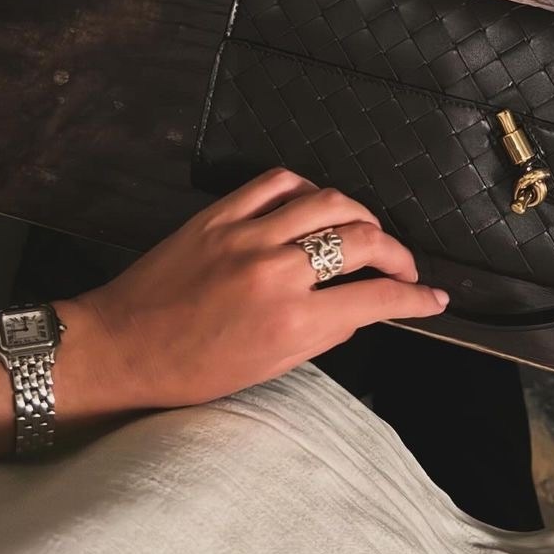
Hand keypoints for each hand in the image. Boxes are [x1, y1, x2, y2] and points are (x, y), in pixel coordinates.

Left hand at [61, 169, 448, 414]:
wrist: (120, 347)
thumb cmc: (190, 370)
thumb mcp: (268, 368)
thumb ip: (323, 335)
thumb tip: (362, 310)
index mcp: (292, 322)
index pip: (377, 298)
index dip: (416, 299)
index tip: (433, 300)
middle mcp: (276, 273)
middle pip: (363, 241)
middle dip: (399, 254)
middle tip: (403, 268)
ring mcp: (247, 236)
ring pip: (330, 202)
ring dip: (362, 216)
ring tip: (367, 232)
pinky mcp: (220, 215)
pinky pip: (279, 183)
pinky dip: (308, 189)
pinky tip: (315, 205)